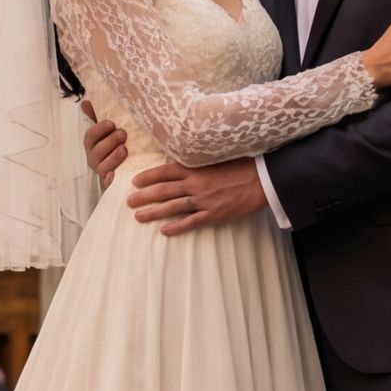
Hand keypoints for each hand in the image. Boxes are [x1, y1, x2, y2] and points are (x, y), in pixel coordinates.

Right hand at [81, 98, 129, 187]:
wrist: (133, 167)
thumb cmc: (118, 144)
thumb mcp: (110, 130)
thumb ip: (98, 116)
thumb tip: (85, 102)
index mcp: (93, 145)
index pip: (90, 136)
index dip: (99, 129)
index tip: (111, 123)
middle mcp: (95, 159)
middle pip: (96, 152)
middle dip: (109, 142)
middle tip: (122, 134)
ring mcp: (103, 172)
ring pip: (103, 167)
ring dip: (113, 158)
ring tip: (125, 149)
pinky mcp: (113, 184)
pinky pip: (108, 183)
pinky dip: (110, 180)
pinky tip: (116, 174)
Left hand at [127, 157, 267, 235]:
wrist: (262, 180)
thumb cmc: (241, 166)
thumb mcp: (216, 159)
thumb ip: (197, 164)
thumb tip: (180, 165)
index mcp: (196, 168)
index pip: (165, 171)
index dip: (148, 176)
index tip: (134, 181)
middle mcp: (196, 184)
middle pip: (163, 190)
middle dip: (143, 196)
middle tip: (128, 201)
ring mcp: (204, 200)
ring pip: (172, 207)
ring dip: (153, 212)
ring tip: (138, 216)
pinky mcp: (214, 214)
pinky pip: (191, 222)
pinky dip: (177, 227)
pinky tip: (164, 231)